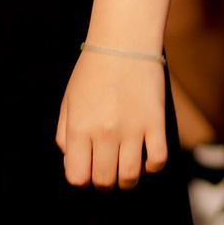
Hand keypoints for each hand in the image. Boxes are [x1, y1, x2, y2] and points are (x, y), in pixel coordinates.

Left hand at [56, 48, 170, 188]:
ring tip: (127, 169)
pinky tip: (147, 158)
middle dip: (104, 182)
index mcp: (79, 129)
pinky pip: (158, 159)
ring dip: (128, 179)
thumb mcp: (68, 104)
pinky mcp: (156, 121)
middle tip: (108, 172)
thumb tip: (73, 164)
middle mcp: (105, 133)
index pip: (77, 177)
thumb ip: (64, 137)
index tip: (88, 172)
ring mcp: (133, 128)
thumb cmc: (92, 72)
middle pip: (105, 180)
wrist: (124, 42)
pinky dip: (153, 166)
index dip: (82, 181)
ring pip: (131, 175)